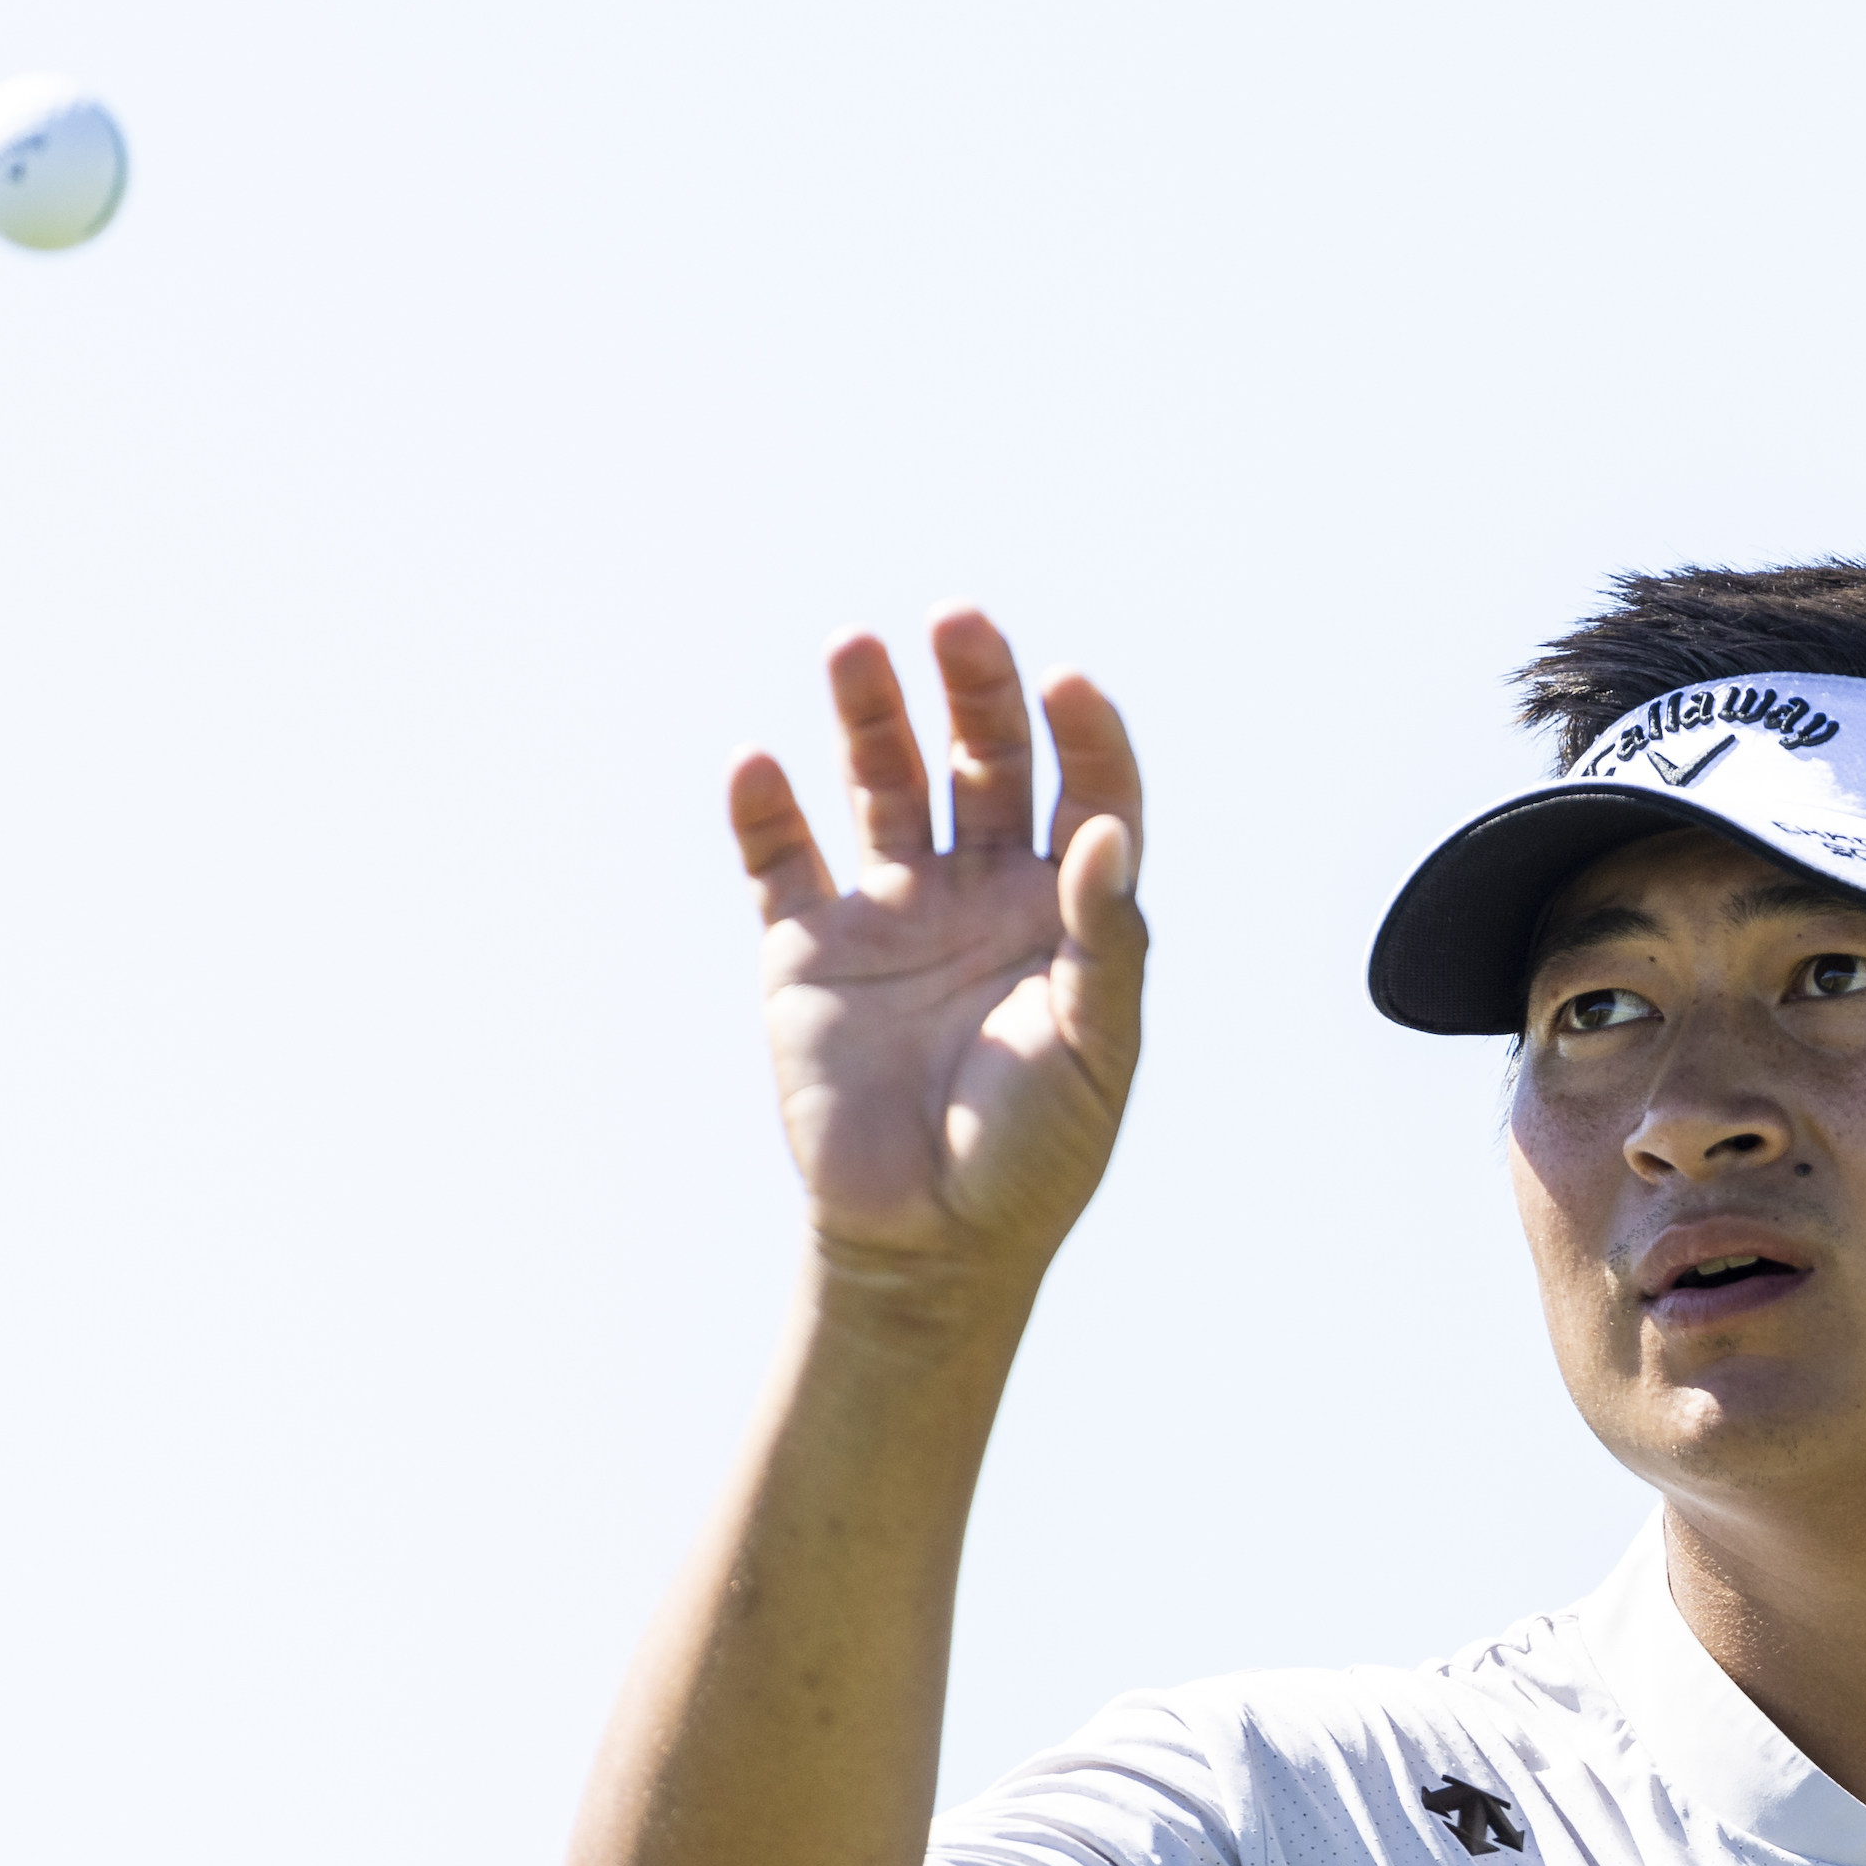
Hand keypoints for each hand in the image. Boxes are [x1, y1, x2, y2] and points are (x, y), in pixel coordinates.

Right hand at [726, 610, 1145, 1270]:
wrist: (926, 1244)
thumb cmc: (1031, 1156)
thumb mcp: (1094, 1050)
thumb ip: (1107, 940)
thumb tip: (1105, 831)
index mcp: (1066, 909)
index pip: (1086, 787)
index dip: (1083, 731)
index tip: (1067, 686)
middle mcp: (980, 890)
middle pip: (983, 757)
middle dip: (974, 687)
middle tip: (957, 622)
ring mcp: (891, 911)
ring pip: (883, 780)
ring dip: (871, 713)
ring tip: (856, 650)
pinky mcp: (808, 948)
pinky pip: (780, 859)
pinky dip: (765, 811)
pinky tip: (759, 766)